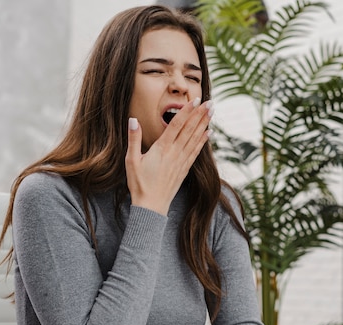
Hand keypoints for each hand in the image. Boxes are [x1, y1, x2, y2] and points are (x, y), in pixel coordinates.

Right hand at [125, 98, 212, 214]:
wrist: (151, 206)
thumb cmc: (139, 184)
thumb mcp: (131, 160)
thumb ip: (133, 139)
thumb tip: (133, 120)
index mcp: (162, 149)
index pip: (177, 125)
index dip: (187, 111)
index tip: (196, 100)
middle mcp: (175, 153)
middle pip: (190, 130)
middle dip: (200, 114)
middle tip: (210, 102)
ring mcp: (181, 161)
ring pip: (195, 139)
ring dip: (204, 124)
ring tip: (212, 113)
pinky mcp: (184, 169)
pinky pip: (196, 152)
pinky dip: (203, 141)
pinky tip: (208, 133)